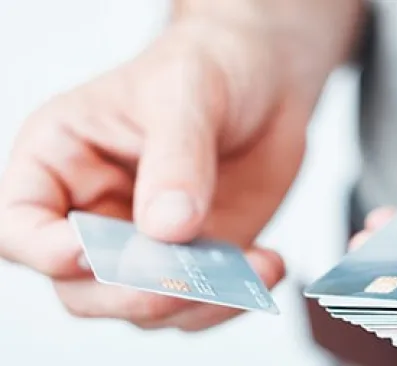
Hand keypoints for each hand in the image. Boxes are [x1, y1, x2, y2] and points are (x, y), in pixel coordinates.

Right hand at [0, 1, 357, 330]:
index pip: (20, 224)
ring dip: (195, 303)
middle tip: (182, 278)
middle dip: (131, 293)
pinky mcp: (195, 256)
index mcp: (62, 161)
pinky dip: (233, 297)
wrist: (263, 81)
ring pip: (145, 306)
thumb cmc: (206, 67)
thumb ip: (175, 159)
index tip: (88, 252)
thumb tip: (167, 229)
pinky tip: (267, 265)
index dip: (44, 250)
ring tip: (248, 271)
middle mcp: (96, 212)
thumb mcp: (186, 94)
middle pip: (82, 286)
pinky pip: (201, 301)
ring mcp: (147, 242)